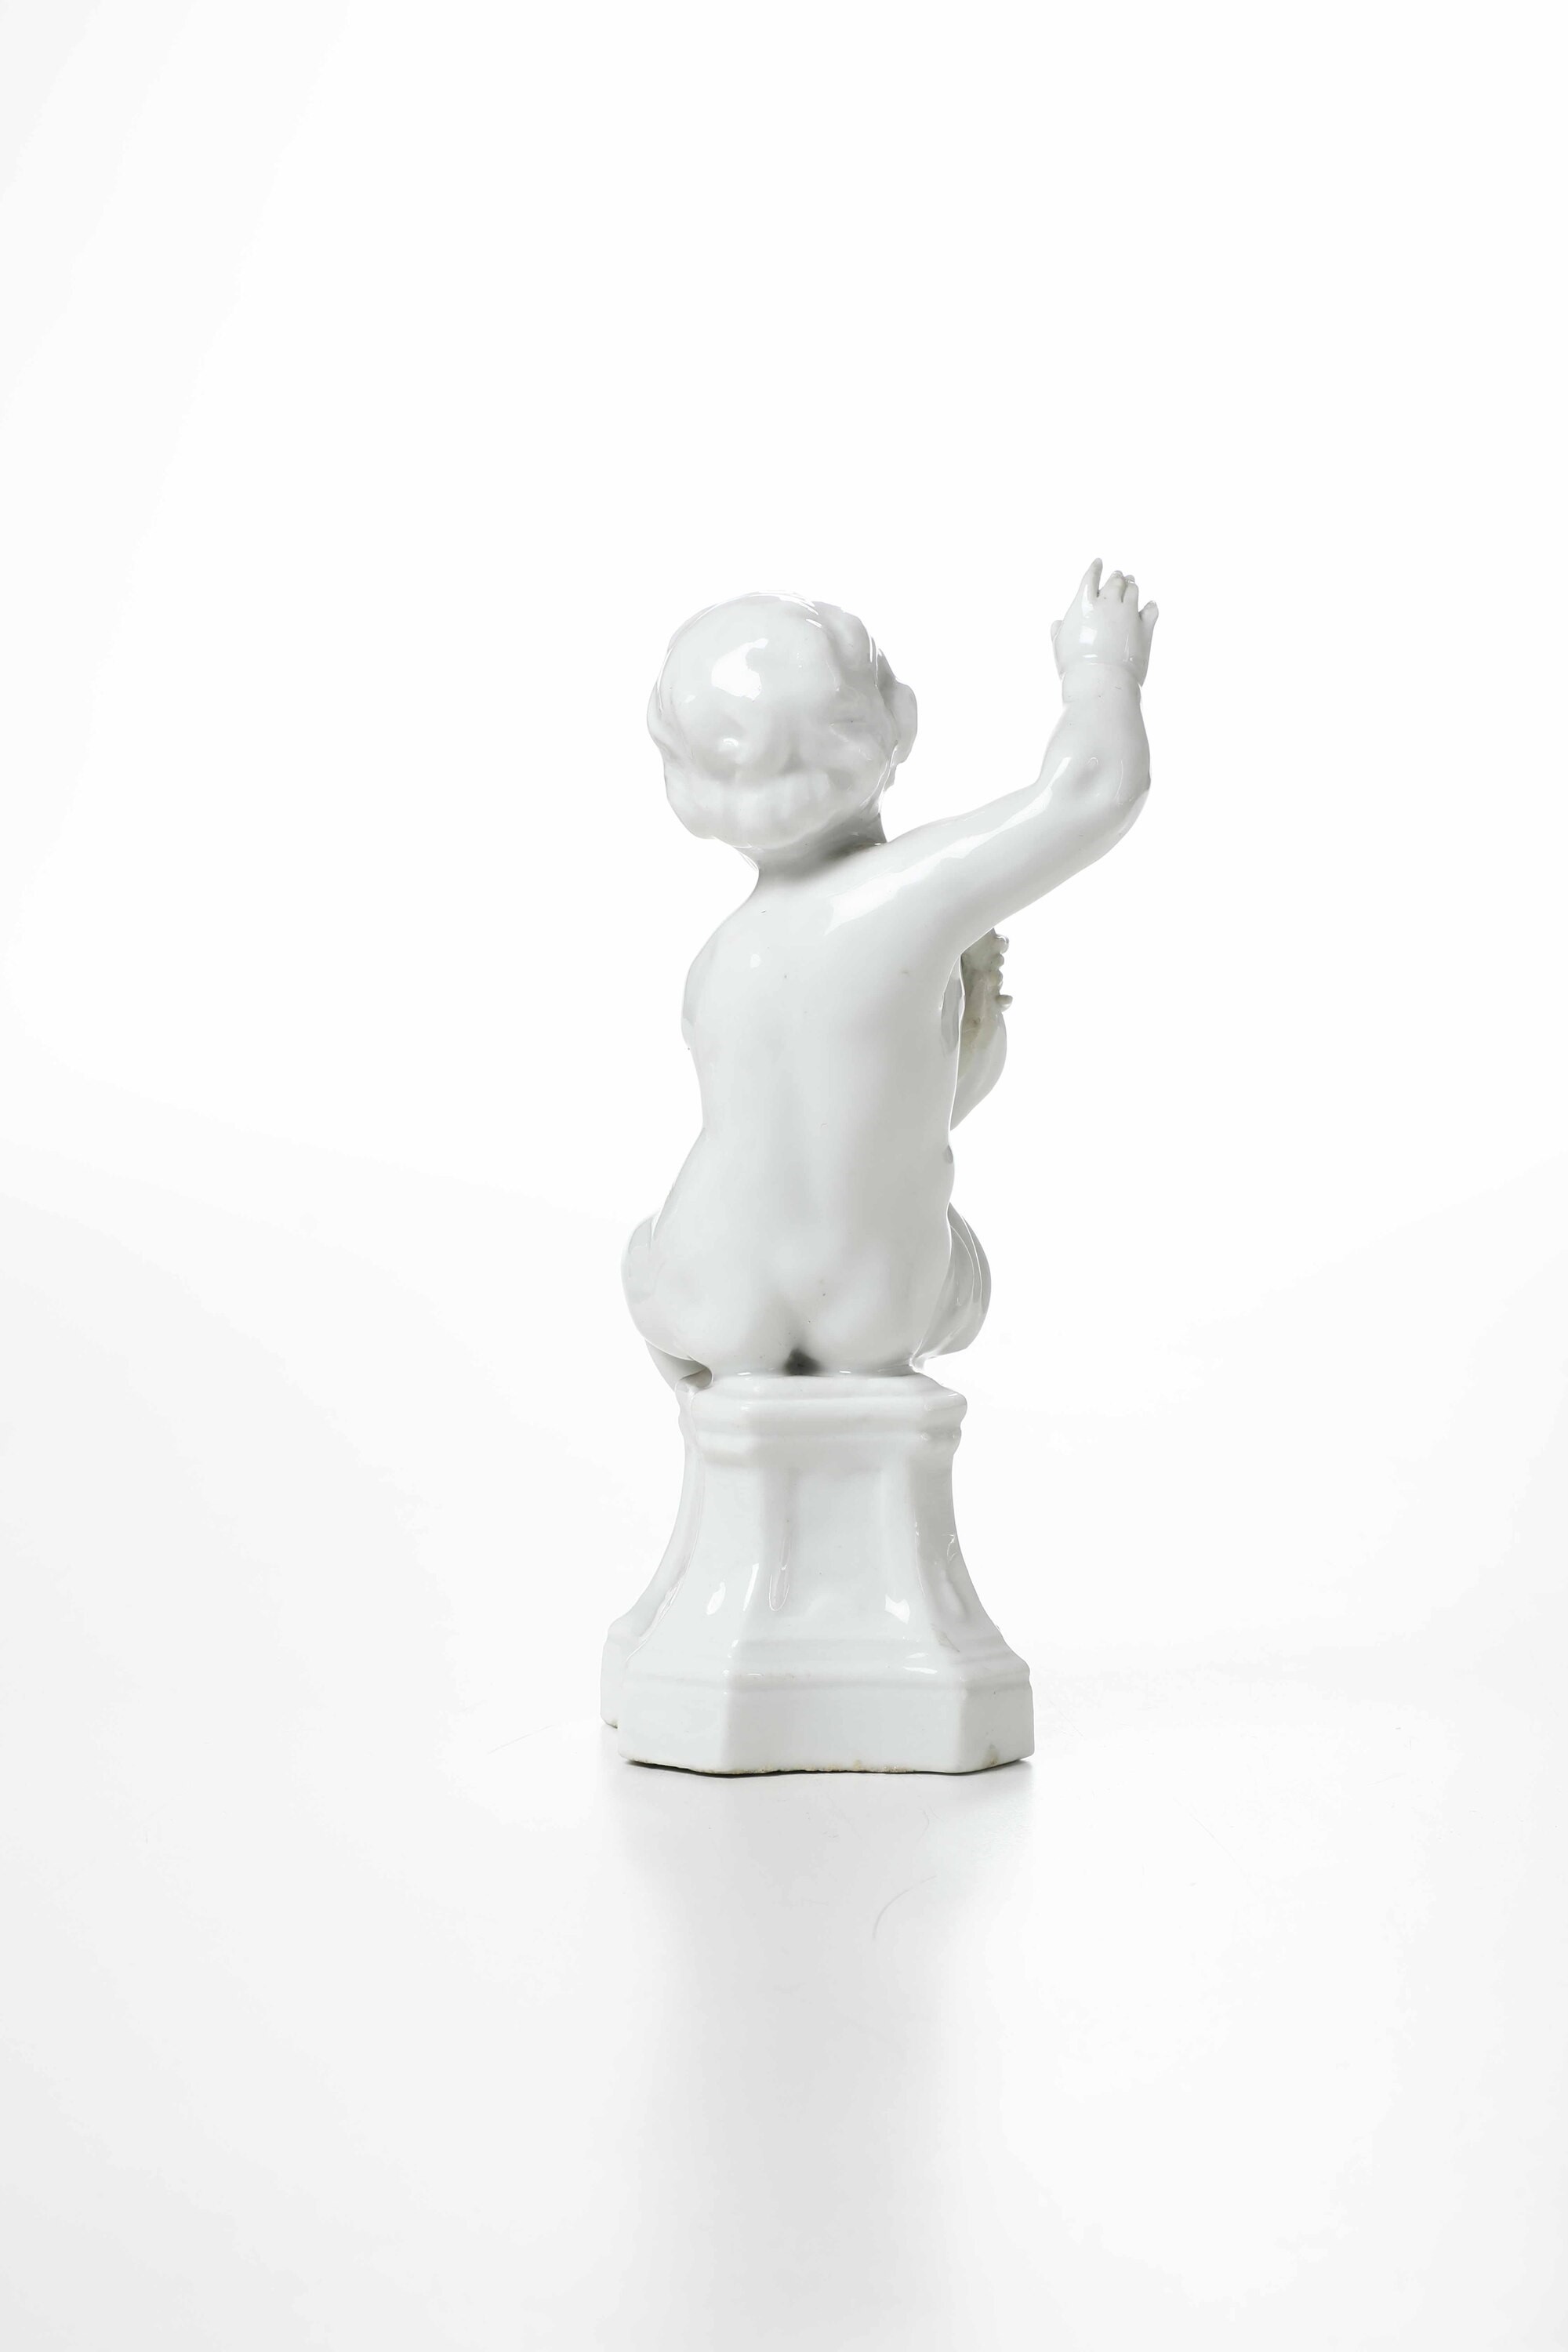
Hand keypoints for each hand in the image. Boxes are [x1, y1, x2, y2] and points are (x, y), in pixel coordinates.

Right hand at [1051, 560, 1156, 683]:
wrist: (1100, 680)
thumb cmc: (1074, 665)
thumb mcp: (1059, 646)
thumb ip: (1058, 630)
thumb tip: (1057, 623)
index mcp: (1085, 604)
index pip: (1091, 577)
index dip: (1095, 568)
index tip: (1099, 562)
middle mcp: (1108, 603)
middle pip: (1115, 581)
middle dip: (1117, 577)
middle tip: (1119, 575)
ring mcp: (1128, 613)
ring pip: (1133, 590)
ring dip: (1132, 585)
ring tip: (1132, 583)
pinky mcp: (1144, 628)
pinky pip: (1151, 610)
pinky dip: (1150, 606)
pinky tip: (1150, 604)